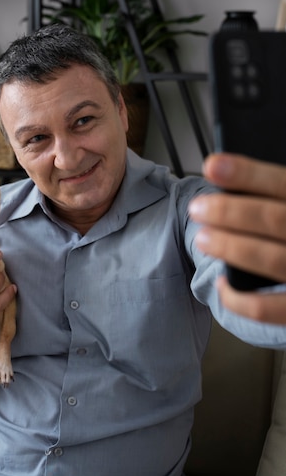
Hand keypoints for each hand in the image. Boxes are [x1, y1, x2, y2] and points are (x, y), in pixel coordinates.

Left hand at [189, 153, 285, 322]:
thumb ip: (281, 197)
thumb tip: (233, 180)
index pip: (284, 184)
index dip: (247, 174)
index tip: (213, 166)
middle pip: (274, 219)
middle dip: (229, 211)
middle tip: (198, 208)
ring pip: (270, 259)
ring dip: (230, 247)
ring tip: (204, 238)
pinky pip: (267, 309)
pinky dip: (238, 298)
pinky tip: (222, 285)